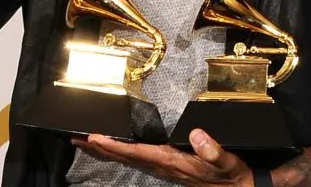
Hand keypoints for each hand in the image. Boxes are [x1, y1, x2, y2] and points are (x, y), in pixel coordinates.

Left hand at [72, 129, 253, 185]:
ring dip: (107, 150)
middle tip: (76, 138)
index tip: (95, 137)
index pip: (137, 153)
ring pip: (128, 158)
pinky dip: (122, 152)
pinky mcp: (169, 167)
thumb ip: (212, 150)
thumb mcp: (228, 163)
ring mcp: (165, 168)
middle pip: (125, 157)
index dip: (114, 146)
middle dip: (100, 148)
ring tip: (87, 142)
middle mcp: (164, 166)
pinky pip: (138, 158)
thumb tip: (195, 134)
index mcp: (173, 162)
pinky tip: (116, 148)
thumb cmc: (233, 176)